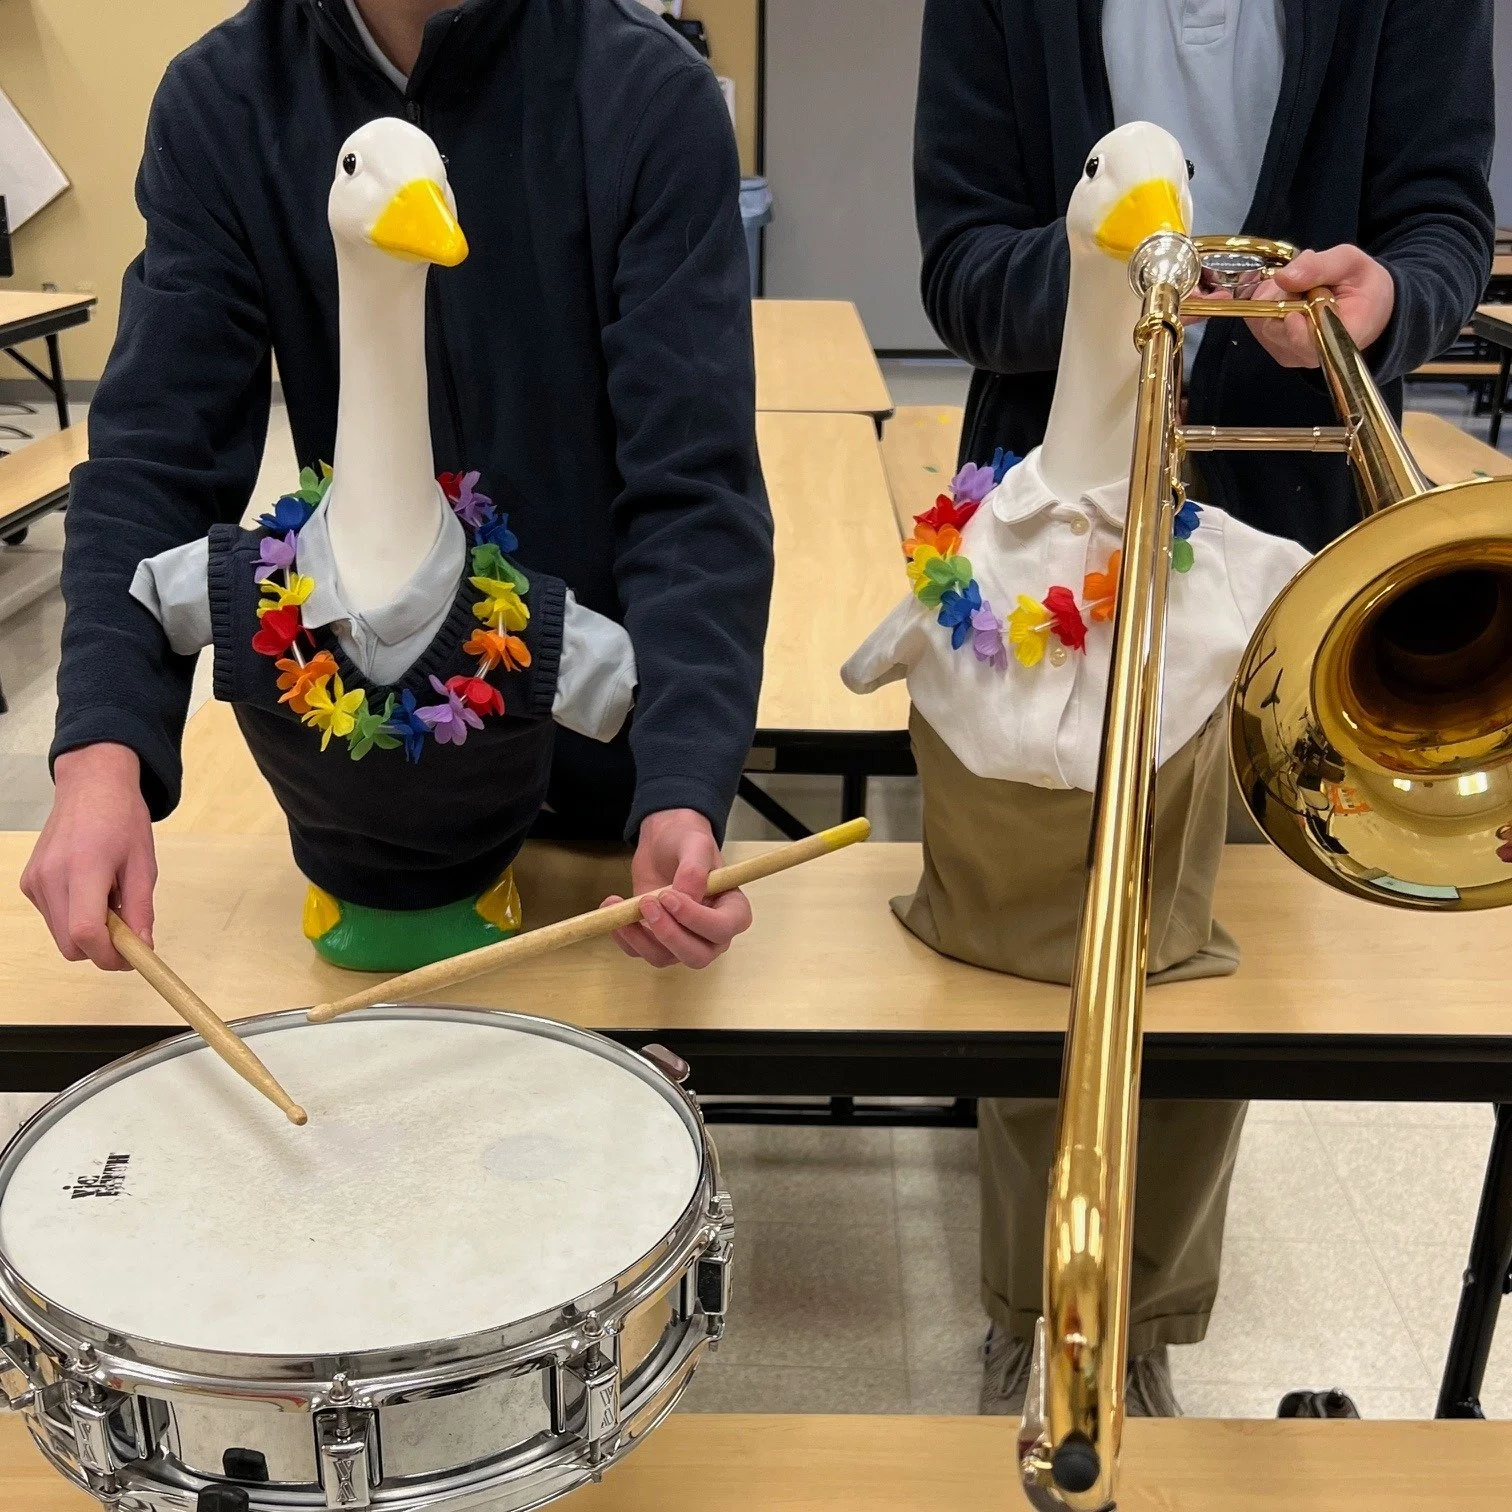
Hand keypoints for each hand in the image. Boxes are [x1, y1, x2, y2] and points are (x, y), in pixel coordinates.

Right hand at [21, 744, 156, 969]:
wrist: (91, 786)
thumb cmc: (122, 818)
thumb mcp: (143, 864)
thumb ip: (141, 908)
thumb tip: (143, 946)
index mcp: (84, 868)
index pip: (86, 932)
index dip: (109, 955)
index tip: (133, 958)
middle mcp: (51, 877)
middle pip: (70, 944)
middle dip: (101, 949)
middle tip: (128, 931)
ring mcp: (35, 881)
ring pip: (61, 935)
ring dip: (88, 932)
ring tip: (110, 899)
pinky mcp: (29, 882)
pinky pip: (53, 918)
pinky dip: (75, 917)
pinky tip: (92, 891)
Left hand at [603, 808, 751, 969]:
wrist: (663, 844)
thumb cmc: (687, 841)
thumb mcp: (695, 844)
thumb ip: (694, 870)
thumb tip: (685, 899)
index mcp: (732, 910)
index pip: (722, 929)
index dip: (695, 919)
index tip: (668, 896)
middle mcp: (711, 934)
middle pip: (696, 956)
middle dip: (668, 935)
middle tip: (646, 902)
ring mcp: (684, 942)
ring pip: (665, 958)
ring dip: (640, 937)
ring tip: (621, 904)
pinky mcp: (656, 941)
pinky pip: (640, 952)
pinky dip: (623, 935)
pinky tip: (612, 907)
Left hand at [1245, 245, 1395, 369]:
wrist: (1366, 302)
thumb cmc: (1363, 284)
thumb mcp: (1351, 263)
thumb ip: (1320, 267)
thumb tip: (1283, 276)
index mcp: (1338, 340)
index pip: (1303, 344)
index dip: (1291, 321)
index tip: (1295, 298)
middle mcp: (1308, 355)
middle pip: (1274, 327)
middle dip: (1282, 296)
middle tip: (1304, 279)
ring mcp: (1287, 353)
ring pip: (1261, 321)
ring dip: (1274, 296)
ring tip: (1301, 286)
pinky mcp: (1273, 346)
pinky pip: (1255, 321)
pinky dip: (1267, 301)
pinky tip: (1289, 293)